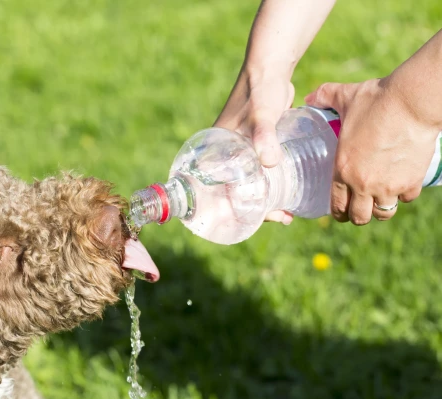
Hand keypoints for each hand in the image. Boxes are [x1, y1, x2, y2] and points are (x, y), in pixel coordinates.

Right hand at [215, 69, 294, 223]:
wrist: (270, 69)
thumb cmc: (259, 91)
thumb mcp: (261, 116)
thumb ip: (264, 136)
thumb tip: (270, 163)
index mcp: (215, 154)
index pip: (215, 191)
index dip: (230, 210)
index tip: (251, 221)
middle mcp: (225, 157)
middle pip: (235, 193)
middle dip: (256, 210)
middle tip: (280, 218)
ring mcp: (242, 154)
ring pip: (251, 186)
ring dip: (267, 201)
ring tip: (288, 213)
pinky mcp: (258, 148)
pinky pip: (262, 175)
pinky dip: (273, 187)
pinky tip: (291, 193)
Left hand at [305, 78, 438, 223]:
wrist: (412, 101)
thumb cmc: (376, 99)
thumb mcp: (345, 97)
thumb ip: (324, 97)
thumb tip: (309, 96)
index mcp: (343, 169)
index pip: (336, 206)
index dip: (338, 212)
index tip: (341, 211)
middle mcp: (363, 183)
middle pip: (359, 217)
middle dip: (358, 215)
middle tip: (360, 208)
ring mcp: (388, 185)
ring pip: (383, 213)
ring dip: (381, 208)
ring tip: (380, 199)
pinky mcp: (411, 181)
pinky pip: (406, 198)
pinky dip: (404, 193)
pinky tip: (401, 183)